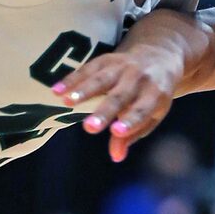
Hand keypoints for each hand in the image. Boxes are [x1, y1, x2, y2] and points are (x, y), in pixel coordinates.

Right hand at [54, 46, 184, 163]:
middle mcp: (139, 79)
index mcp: (155, 95)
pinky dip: (71, 79)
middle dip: (104, 112)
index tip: (116, 132)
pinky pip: (87, 69)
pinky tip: (56, 90)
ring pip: (101, 79)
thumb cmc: (152, 95)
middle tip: (89, 128)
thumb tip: (116, 157)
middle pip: (120, 96)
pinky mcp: (106, 59)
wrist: (158, 56)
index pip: (142, 110)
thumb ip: (132, 135)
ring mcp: (122, 67)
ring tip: (66, 102)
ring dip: (84, 90)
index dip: (129, 121)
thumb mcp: (151, 115)